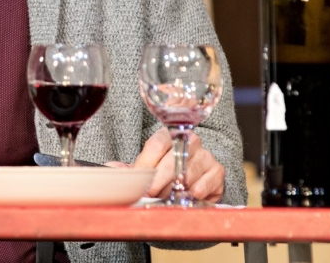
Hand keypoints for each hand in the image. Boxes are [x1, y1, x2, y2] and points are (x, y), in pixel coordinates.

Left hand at [106, 128, 224, 202]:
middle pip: (171, 160)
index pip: (156, 144)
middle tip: (153, 193)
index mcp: (167, 135)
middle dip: (159, 182)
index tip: (142, 182)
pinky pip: (206, 183)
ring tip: (169, 195)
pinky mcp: (217, 171)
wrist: (191, 181)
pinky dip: (195, 192)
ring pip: (188, 173)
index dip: (147, 165)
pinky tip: (188, 194)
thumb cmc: (164, 172)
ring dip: (176, 189)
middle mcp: (188, 141)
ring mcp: (204, 155)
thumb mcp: (145, 169)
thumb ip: (128, 169)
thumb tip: (112, 169)